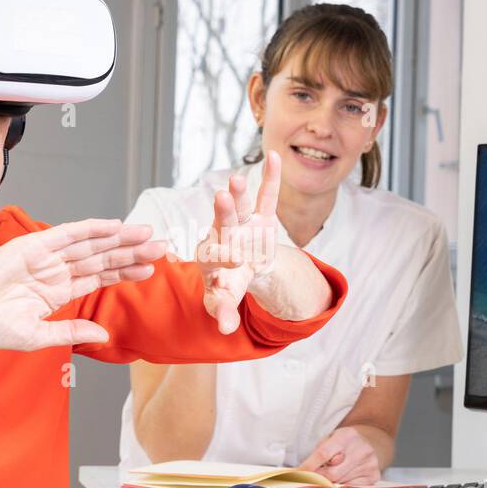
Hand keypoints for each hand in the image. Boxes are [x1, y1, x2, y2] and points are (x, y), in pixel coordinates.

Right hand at [0, 218, 164, 350]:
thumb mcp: (36, 336)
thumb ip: (71, 333)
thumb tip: (103, 335)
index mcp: (54, 292)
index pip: (98, 277)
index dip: (124, 271)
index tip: (151, 269)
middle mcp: (54, 271)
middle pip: (101, 258)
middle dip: (132, 252)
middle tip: (162, 247)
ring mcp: (45, 256)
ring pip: (91, 244)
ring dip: (120, 239)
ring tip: (148, 236)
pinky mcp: (35, 246)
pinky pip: (69, 234)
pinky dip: (93, 229)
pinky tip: (115, 226)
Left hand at [196, 151, 282, 333]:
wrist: (242, 266)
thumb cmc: (227, 283)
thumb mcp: (224, 300)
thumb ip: (224, 312)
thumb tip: (225, 330)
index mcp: (211, 257)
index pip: (215, 255)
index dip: (222, 255)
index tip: (231, 257)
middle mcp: (224, 235)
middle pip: (223, 223)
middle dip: (224, 212)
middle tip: (221, 198)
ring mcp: (243, 223)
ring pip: (241, 206)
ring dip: (240, 192)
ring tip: (239, 179)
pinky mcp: (262, 216)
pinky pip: (267, 195)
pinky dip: (272, 178)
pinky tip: (275, 156)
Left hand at [296, 427, 382, 486]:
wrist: (370, 443)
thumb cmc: (345, 442)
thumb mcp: (331, 439)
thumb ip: (319, 452)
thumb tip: (303, 471)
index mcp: (347, 435)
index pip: (323, 454)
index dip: (308, 466)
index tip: (298, 474)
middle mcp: (361, 449)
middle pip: (332, 473)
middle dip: (318, 478)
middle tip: (312, 477)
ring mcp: (369, 464)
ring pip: (340, 483)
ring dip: (330, 482)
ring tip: (332, 471)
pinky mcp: (374, 476)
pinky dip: (342, 485)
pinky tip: (343, 476)